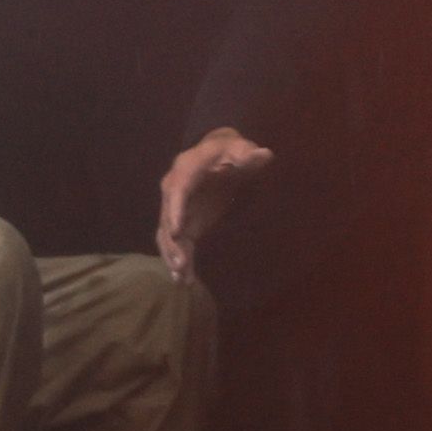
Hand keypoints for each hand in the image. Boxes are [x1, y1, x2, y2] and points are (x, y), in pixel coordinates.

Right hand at [157, 126, 275, 273]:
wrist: (218, 155)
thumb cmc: (230, 152)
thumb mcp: (240, 150)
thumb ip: (249, 155)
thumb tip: (265, 155)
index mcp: (186, 169)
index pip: (178, 191)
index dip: (175, 212)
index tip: (176, 233)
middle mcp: (173, 189)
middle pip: (167, 218)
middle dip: (173, 243)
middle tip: (182, 265)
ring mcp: (175, 207)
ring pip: (167, 234)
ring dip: (173, 257)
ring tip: (182, 280)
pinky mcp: (183, 222)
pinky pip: (175, 242)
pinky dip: (179, 259)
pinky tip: (184, 280)